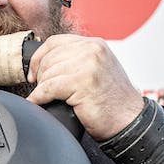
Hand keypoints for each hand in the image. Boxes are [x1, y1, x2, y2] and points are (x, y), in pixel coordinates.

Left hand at [25, 33, 144, 140]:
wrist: (129, 121)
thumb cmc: (111, 102)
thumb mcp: (97, 70)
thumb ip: (77, 61)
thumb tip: (45, 63)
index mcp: (94, 44)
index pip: (54, 42)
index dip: (38, 58)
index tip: (34, 74)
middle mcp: (92, 50)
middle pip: (49, 58)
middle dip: (40, 76)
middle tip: (42, 91)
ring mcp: (88, 65)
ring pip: (47, 73)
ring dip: (41, 89)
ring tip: (46, 99)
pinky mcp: (82, 83)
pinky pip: (48, 88)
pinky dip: (39, 97)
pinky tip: (38, 103)